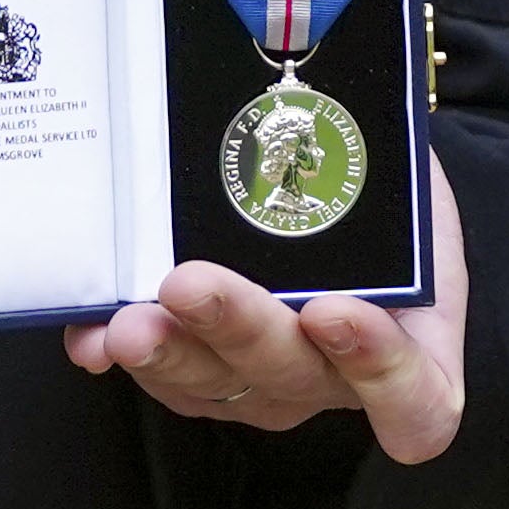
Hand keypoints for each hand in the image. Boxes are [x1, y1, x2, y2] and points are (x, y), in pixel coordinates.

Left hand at [70, 143, 473, 462]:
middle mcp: (337, 381)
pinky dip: (124, 354)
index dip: (377, 369)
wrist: (362, 205)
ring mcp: (268, 385)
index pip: (414, 398)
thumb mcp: (406, 178)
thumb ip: (374, 168)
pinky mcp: (208, 376)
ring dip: (169, 351)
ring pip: (218, 387)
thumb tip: (307, 109)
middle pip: (292, 375)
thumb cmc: (390, 198)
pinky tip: (94, 336)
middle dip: (236, 327)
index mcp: (412, 351)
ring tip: (127, 322)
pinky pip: (166, 378)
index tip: (334, 310)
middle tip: (189, 284)